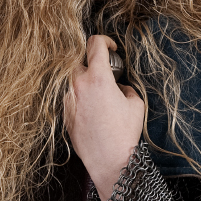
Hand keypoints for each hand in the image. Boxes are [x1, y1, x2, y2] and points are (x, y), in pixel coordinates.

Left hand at [65, 35, 144, 200]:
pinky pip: (71, 98)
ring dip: (85, 83)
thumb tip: (120, 87)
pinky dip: (81, 99)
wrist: (109, 160)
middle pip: (79, 61)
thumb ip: (126, 88)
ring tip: (100, 97)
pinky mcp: (65, 114)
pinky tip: (93, 112)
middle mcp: (78, 86)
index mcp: (97, 78)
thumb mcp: (136, 104)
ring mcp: (68, 100)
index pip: (94, 44)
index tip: (111, 48)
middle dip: (92, 63)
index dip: (105, 40)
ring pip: (73, 81)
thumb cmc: (124, 132)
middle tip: (105, 74)